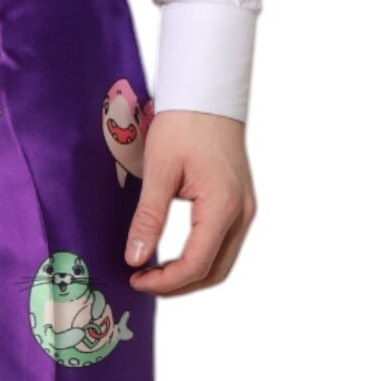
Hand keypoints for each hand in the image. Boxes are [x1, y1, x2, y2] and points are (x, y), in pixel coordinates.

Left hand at [124, 110, 256, 296]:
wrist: (208, 95)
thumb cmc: (184, 124)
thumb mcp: (158, 170)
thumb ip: (148, 218)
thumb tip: (135, 258)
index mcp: (223, 207)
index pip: (197, 264)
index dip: (165, 282)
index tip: (134, 279)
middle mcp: (242, 213)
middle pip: (215, 271)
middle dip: (178, 285)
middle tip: (142, 282)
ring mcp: (245, 209)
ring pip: (222, 261)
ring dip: (190, 274)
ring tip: (154, 272)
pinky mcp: (240, 204)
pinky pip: (223, 244)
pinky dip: (200, 257)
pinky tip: (173, 255)